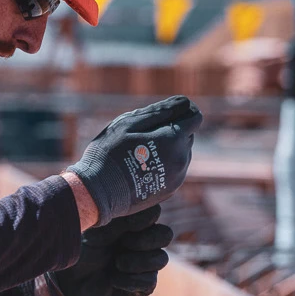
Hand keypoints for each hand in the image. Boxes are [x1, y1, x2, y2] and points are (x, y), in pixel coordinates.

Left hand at [43, 207, 173, 295]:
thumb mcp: (96, 230)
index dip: (147, 217)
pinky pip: (150, 282)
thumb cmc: (81, 250)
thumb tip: (139, 212)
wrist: (69, 281)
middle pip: (165, 235)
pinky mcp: (141, 285)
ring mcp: (143, 263)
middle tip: (125, 243)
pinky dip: (131, 281)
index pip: (153, 212)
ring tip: (117, 264)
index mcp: (132, 223)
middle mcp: (141, 241)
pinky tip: (113, 280)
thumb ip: (118, 220)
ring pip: (161, 259)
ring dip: (138, 262)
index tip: (129, 224)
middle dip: (147, 240)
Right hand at [63, 95, 200, 226]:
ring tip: (142, 151)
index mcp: (174, 139)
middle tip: (146, 133)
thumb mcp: (129, 124)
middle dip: (173, 130)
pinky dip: (165, 164)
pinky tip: (144, 166)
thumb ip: (159, 111)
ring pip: (182, 154)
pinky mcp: (170, 190)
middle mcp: (181, 160)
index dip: (184, 111)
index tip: (168, 112)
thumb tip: (184, 102)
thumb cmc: (109, 153)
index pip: (195, 118)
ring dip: (169, 147)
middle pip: (188, 136)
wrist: (99, 193)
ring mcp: (177, 178)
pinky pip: (175, 170)